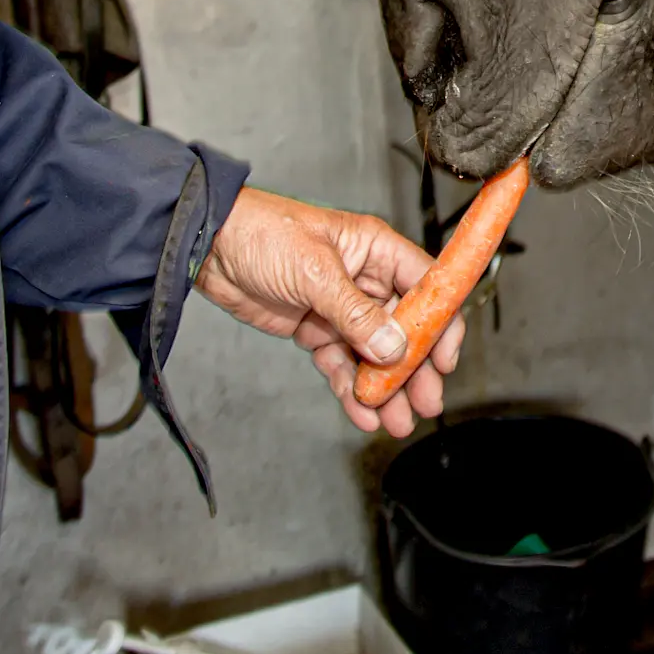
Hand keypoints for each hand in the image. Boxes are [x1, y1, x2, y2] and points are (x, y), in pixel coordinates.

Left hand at [196, 187, 465, 437]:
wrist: (209, 248)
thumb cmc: (262, 232)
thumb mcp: (314, 270)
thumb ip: (354, 312)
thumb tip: (392, 346)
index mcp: (374, 250)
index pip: (424, 286)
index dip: (440, 323)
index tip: (444, 360)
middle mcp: (363, 278)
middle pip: (403, 328)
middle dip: (414, 368)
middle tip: (425, 402)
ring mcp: (339, 307)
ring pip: (372, 354)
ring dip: (385, 387)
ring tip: (396, 420)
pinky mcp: (315, 329)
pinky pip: (341, 363)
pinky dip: (350, 388)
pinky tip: (360, 410)